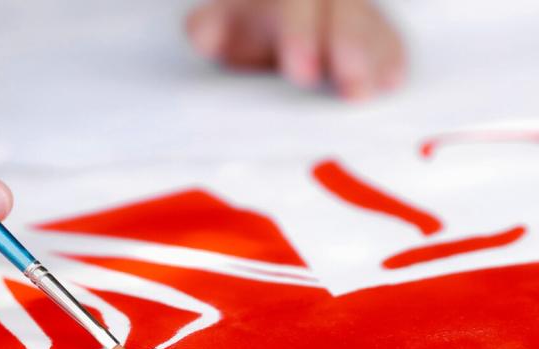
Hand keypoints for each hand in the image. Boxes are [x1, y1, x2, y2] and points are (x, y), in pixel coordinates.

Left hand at [186, 0, 405, 99]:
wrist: (250, 30)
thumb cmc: (231, 33)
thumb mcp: (210, 29)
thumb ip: (207, 29)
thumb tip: (204, 34)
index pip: (296, 2)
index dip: (301, 33)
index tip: (302, 72)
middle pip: (345, 8)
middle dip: (349, 46)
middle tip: (351, 88)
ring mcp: (349, 9)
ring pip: (370, 22)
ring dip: (375, 57)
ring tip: (372, 92)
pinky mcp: (370, 30)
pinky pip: (388, 37)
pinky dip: (391, 58)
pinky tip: (392, 82)